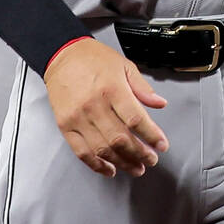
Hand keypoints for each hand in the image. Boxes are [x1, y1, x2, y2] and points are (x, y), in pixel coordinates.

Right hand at [44, 39, 168, 177]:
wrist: (62, 55)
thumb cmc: (93, 58)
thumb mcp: (123, 65)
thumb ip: (142, 87)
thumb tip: (160, 103)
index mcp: (112, 88)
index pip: (136, 119)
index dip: (151, 135)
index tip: (161, 145)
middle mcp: (95, 105)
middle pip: (121, 138)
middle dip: (140, 153)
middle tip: (151, 159)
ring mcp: (78, 118)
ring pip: (103, 149)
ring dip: (122, 163)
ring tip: (136, 167)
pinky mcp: (66, 126)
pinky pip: (82, 152)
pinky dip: (97, 165)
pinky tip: (110, 169)